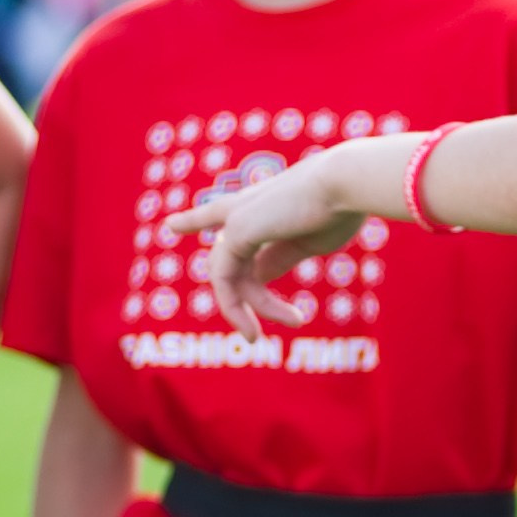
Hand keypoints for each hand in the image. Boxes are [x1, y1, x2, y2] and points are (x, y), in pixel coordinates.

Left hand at [168, 153, 360, 335]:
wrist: (345, 185)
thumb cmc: (339, 210)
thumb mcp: (307, 241)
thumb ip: (279, 258)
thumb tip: (259, 279)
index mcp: (263, 204)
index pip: (221, 215)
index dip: (196, 220)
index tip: (171, 224)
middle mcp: (243, 207)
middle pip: (231, 262)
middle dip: (251, 300)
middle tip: (276, 329)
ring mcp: (236, 218)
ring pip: (227, 275)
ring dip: (252, 309)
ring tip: (282, 329)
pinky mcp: (235, 231)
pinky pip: (226, 281)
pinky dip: (236, 307)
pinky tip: (251, 331)